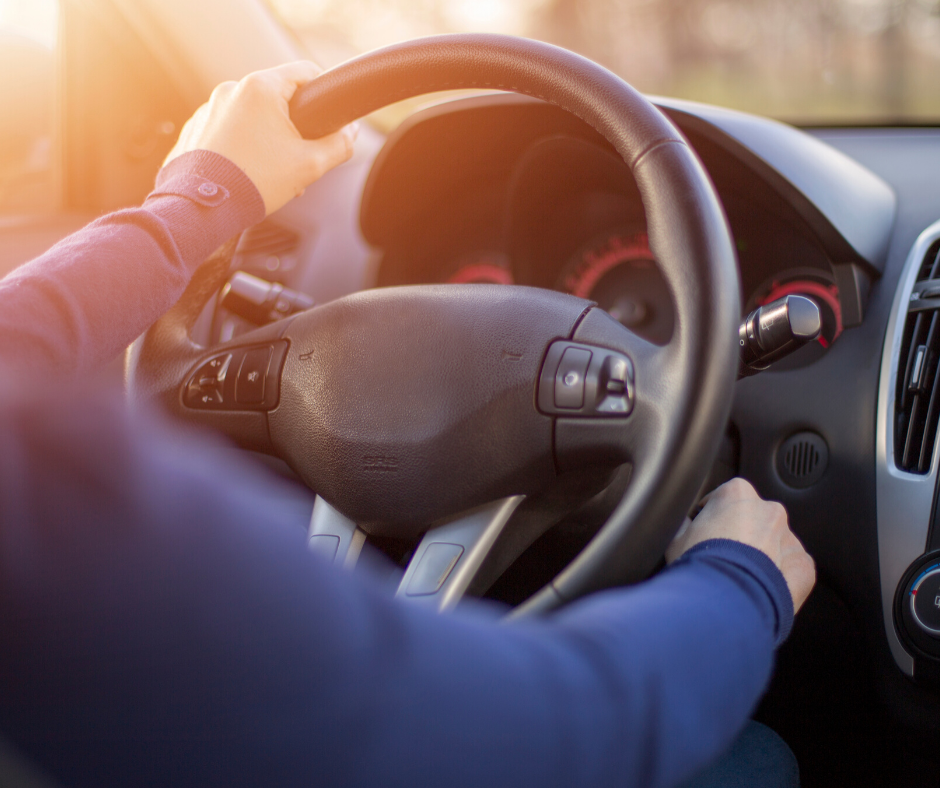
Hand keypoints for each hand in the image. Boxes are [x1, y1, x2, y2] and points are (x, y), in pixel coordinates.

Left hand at [164, 61, 357, 215]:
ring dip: (267, 139)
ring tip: (270, 173)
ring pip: (252, 116)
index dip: (324, 92)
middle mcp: (231, 90)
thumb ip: (338, 145)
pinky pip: (228, 130)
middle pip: (277, 98)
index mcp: (260, 88)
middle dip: (293, 127)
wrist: (202, 208)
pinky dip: (242, 147)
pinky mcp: (195, 128)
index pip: (305, 72)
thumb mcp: (309, 166)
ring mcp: (208, 109)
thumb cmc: (253, 183)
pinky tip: (247, 173)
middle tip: (299, 158)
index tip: (330, 115)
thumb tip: (350, 133)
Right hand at [665, 477, 815, 612]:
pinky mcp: (803, 565)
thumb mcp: (675, 539)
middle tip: (721, 558)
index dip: (710, 517)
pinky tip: (759, 588)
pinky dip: (778, 576)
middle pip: (752, 518)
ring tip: (740, 578)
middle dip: (740, 534)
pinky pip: (790, 567)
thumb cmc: (699, 566)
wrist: (725, 603)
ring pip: (774, 542)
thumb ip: (683, 525)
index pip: (723, 498)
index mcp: (737, 493)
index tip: (703, 534)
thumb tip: (684, 526)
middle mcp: (767, 509)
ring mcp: (788, 537)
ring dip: (760, 555)